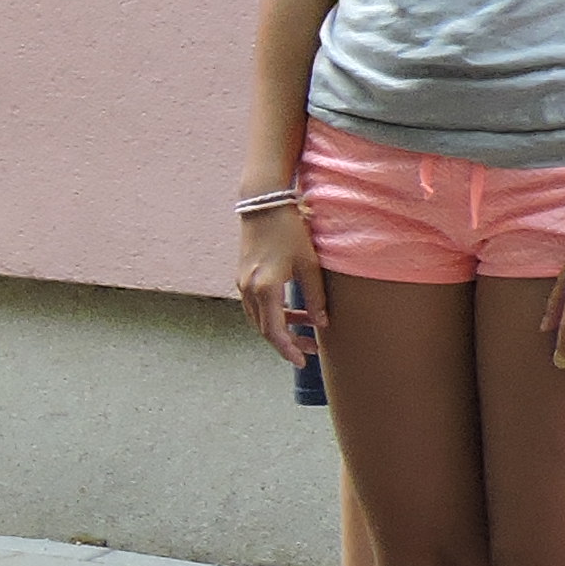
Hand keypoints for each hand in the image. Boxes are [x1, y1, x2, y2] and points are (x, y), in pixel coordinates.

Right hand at [234, 205, 323, 362]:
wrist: (262, 204)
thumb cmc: (289, 230)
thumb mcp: (309, 264)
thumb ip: (316, 297)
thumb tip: (322, 323)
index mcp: (265, 288)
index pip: (274, 331)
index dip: (288, 349)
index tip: (302, 361)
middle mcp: (248, 289)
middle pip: (264, 328)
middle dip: (287, 342)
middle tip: (311, 348)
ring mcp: (242, 282)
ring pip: (259, 317)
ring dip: (281, 327)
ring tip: (308, 327)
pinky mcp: (243, 276)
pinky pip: (255, 305)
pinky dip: (273, 313)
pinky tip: (293, 310)